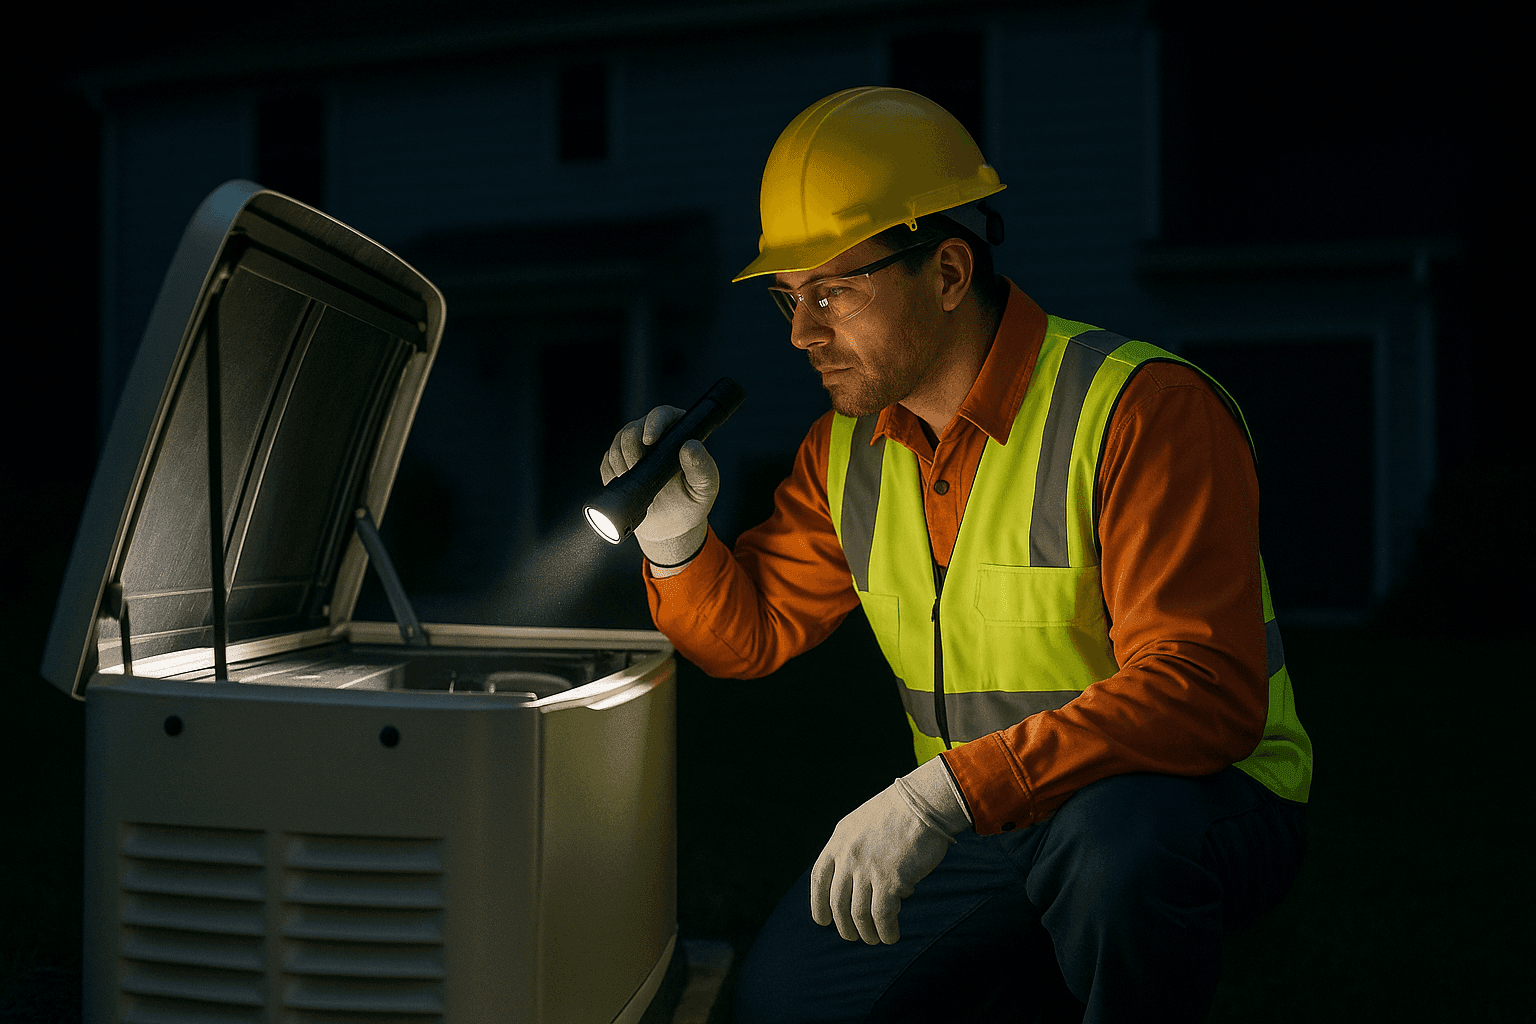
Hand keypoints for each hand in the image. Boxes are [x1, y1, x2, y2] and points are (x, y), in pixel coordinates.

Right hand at [599, 405, 718, 567]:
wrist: (667, 526)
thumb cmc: (690, 504)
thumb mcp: (704, 490)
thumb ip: (703, 469)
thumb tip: (690, 446)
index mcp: (679, 434)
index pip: (663, 415)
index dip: (653, 423)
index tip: (649, 441)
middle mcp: (655, 435)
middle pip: (633, 428)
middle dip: (632, 451)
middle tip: (639, 471)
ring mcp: (633, 447)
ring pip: (617, 443)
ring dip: (622, 465)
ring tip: (637, 483)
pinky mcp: (617, 462)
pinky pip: (607, 462)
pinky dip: (613, 475)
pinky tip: (628, 485)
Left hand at [810, 764, 964, 944]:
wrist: (924, 803)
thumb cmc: (900, 813)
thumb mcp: (862, 824)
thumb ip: (852, 849)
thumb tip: (854, 882)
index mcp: (838, 841)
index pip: (819, 879)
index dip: (818, 903)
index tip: (823, 920)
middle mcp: (848, 856)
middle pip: (837, 902)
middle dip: (844, 925)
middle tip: (853, 935)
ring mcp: (866, 868)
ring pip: (858, 913)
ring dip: (866, 932)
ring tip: (875, 939)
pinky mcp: (889, 879)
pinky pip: (882, 915)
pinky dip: (885, 931)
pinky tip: (891, 936)